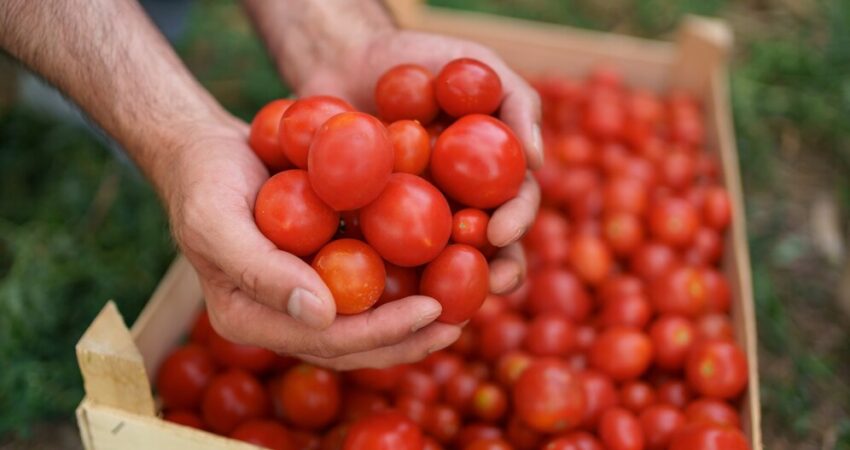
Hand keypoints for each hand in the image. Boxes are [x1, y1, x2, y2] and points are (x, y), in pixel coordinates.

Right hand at [165, 118, 460, 368]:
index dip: (380, 332)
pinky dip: (405, 279)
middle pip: (354, 343)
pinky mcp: (323, 267)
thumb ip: (261, 272)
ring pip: (366, 320)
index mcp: (252, 319)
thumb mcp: (218, 222)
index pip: (325, 341)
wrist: (206, 150)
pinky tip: (444, 267)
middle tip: (458, 322)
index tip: (430, 310)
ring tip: (464, 307)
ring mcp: (305, 293)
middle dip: (408, 338)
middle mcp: (283, 316)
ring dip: (414, 319)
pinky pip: (368, 282)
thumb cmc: (204, 182)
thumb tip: (324, 316)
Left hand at [297, 29, 541, 293]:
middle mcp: (460, 205)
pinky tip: (374, 293)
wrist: (348, 58)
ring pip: (436, 266)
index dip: (515, 223)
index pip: (514, 206)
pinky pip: (377, 256)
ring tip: (438, 305)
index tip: (500, 232)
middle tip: (488, 285)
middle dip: (493, 273)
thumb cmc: (422, 57)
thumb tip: (538, 158)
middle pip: (485, 250)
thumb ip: (516, 102)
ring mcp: (415, 221)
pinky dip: (381, 276)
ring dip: (444, 289)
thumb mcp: (476, 64)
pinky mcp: (370, 227)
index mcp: (491, 176)